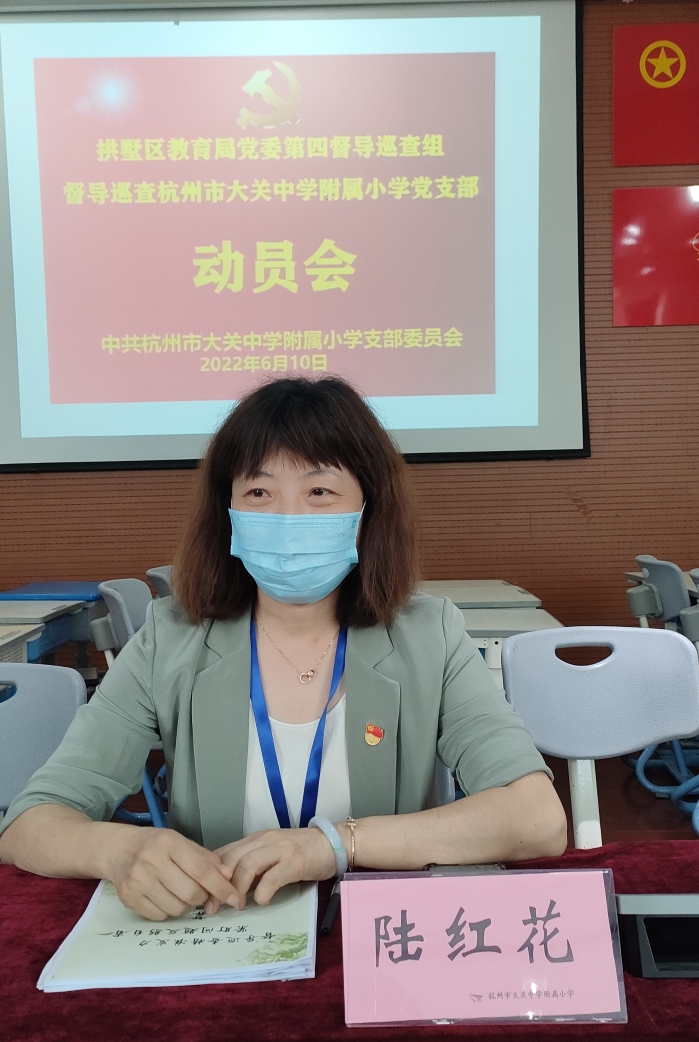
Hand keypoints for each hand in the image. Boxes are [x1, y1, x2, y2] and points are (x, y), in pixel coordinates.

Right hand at [105, 826, 238, 920]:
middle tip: (200, 891)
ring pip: (176, 908)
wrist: (119, 850)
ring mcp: (137, 881)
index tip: (234, 897)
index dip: (221, 886)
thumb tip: (227, 877)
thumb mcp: (181, 842)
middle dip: (202, 897)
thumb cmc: (156, 845)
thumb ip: (205, 859)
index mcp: (168, 842)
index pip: (201, 870)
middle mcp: (151, 860)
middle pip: (190, 893)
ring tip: (179, 891)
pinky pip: (160, 916)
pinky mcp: (129, 898)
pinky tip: (164, 896)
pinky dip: (168, 910)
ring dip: (185, 904)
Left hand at [209, 826, 336, 910]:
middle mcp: (263, 840)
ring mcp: (279, 849)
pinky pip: (273, 876)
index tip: (202, 895)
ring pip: (247, 865)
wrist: (332, 842)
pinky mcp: (295, 861)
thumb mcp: (270, 855)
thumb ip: (251, 866)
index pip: (223, 853)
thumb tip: (227, 889)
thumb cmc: (300, 852)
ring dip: (237, 888)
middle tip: (212, 907)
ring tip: (236, 906)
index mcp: (254, 839)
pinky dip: (263, 891)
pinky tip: (261, 902)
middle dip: (217, 884)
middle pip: (230, 859)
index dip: (209, 875)